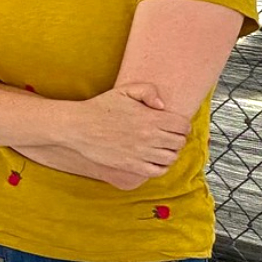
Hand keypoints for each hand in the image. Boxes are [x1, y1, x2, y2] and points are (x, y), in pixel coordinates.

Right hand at [67, 83, 190, 180]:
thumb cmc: (100, 108)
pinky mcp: (133, 166)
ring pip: (171, 157)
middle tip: (169, 136)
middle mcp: (149, 136)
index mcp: (151, 118)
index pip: (183, 125)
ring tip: (163, 148)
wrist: (79, 127)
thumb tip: (163, 105)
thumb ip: (148, 91)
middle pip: (179, 142)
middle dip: (177, 138)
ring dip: (170, 153)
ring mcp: (142, 153)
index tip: (176, 125)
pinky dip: (161, 166)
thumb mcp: (124, 91)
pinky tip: (155, 160)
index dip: (182, 125)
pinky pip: (158, 171)